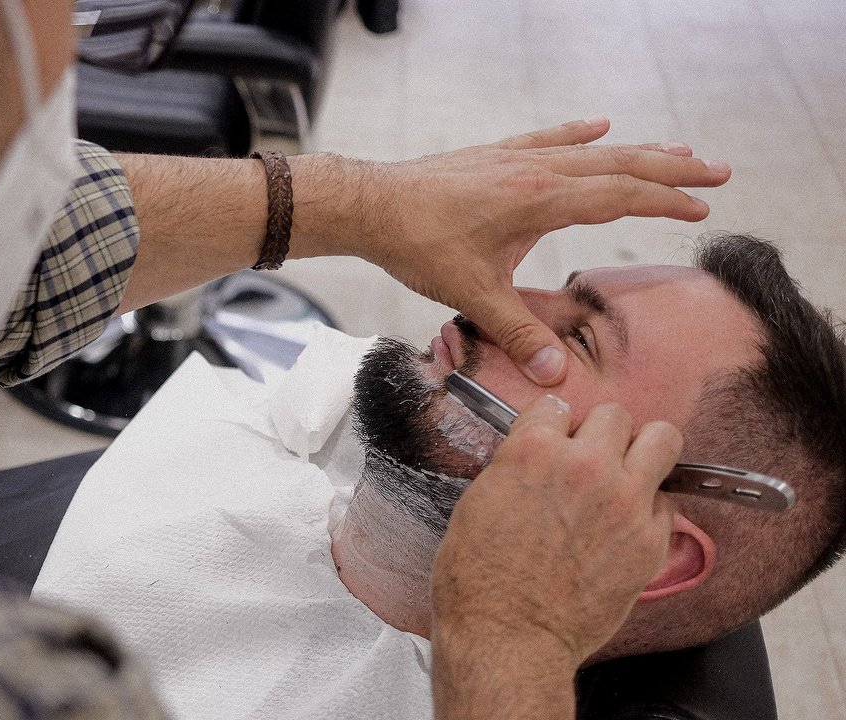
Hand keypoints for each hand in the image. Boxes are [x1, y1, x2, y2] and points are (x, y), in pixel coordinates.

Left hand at [362, 118, 730, 385]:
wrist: (370, 206)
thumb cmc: (417, 244)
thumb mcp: (472, 295)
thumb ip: (518, 333)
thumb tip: (557, 374)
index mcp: (538, 201)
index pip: (620, 196)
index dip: (665, 200)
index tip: (703, 207)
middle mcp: (535, 171)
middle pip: (618, 163)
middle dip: (672, 167)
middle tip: (717, 169)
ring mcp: (514, 158)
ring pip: (590, 149)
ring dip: (636, 149)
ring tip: (677, 148)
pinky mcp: (493, 157)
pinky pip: (546, 138)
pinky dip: (578, 133)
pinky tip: (598, 124)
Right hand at [430, 395, 680, 718]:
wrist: (507, 637)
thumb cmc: (479, 578)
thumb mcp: (479, 500)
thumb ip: (518, 465)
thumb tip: (537, 455)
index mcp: (533, 449)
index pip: (557, 405)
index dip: (552, 426)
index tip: (551, 442)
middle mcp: (585, 465)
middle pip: (616, 415)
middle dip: (602, 434)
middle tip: (590, 459)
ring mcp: (625, 501)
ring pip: (663, 439)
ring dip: (644, 453)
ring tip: (627, 474)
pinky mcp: (650, 540)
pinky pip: (667, 503)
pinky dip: (650, 509)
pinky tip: (625, 527)